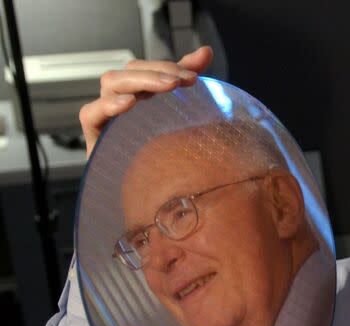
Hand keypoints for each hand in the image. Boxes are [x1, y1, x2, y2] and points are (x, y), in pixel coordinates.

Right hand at [78, 46, 213, 156]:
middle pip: (129, 72)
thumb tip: (205, 50)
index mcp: (141, 96)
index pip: (148, 68)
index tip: (195, 76)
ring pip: (110, 83)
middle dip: (157, 71)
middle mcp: (122, 103)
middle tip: (183, 80)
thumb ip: (187, 80)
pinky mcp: (94, 137)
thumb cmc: (165, 156)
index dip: (168, 66)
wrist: (153, 197)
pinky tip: (128, 104)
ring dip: (138, 81)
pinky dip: (107, 105)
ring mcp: (107, 118)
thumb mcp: (181, 115)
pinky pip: (90, 114)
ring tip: (165, 86)